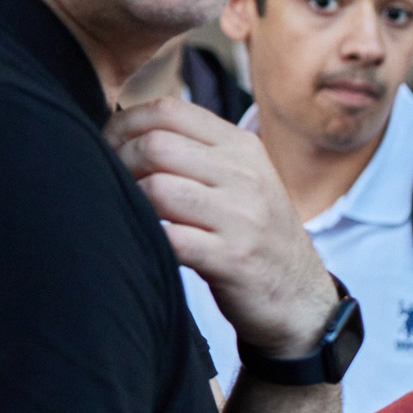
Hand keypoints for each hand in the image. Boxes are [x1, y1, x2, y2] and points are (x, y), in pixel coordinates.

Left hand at [105, 98, 337, 359]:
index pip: (169, 111)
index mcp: (244, 148)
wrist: (303, 301)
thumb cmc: (258, 239)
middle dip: (118, 162)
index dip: (125, 123)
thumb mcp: (245, 182)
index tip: (110, 145)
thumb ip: (200, 152)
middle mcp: (245, 177)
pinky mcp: (232, 260)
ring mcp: (241, 218)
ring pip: (158, 189)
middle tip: (109, 182)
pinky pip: (170, 238)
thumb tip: (129, 129)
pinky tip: (144, 241)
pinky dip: (146, 238)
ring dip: (130, 201)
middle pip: (156, 146)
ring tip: (128, 212)